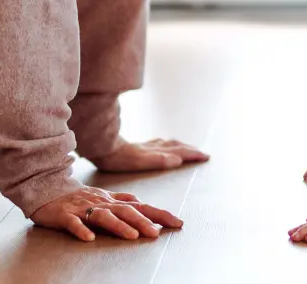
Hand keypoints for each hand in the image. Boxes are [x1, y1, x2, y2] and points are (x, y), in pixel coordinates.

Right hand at [30, 186, 181, 241]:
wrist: (46, 189)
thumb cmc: (77, 197)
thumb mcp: (103, 197)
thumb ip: (121, 200)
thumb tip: (141, 201)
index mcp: (112, 200)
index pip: (141, 206)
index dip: (159, 214)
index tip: (178, 223)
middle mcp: (101, 203)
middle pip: (125, 211)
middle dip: (142, 222)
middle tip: (157, 234)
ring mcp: (83, 208)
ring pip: (103, 216)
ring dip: (118, 226)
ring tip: (133, 236)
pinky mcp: (65, 215)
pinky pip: (73, 223)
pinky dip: (82, 230)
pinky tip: (90, 239)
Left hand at [91, 138, 209, 171]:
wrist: (101, 147)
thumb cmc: (117, 158)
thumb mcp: (139, 161)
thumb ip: (158, 160)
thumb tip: (177, 159)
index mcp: (155, 153)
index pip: (179, 152)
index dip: (192, 154)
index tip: (206, 156)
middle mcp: (152, 148)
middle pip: (175, 146)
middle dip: (190, 150)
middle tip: (202, 153)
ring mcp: (145, 146)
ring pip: (167, 144)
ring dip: (180, 146)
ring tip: (188, 148)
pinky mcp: (137, 147)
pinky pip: (158, 144)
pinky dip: (167, 144)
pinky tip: (164, 145)